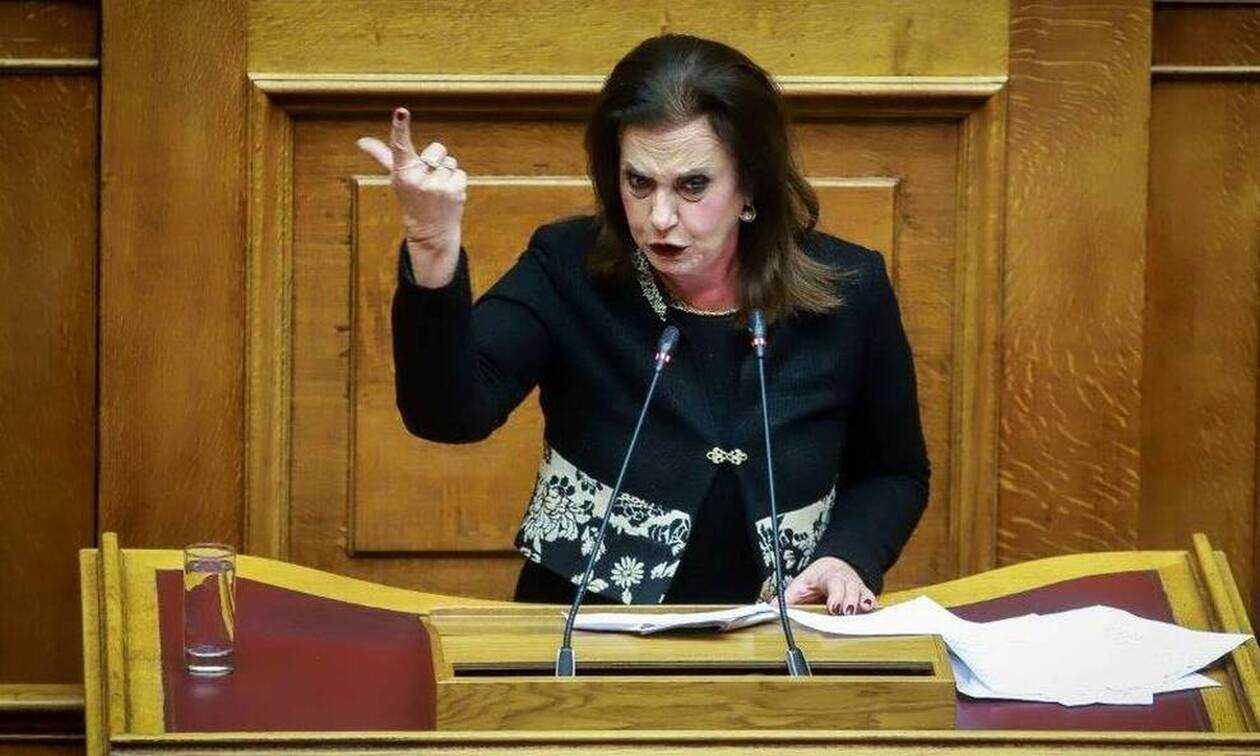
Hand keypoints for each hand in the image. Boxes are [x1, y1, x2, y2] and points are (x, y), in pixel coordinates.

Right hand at [356, 108, 465, 284]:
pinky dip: (456, 182)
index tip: (401, 112)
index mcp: (402, 172)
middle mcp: (417, 178)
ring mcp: (437, 185)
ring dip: (447, 172)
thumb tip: (361, 141)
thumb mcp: (396, 177)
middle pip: (437, 148)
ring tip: (438, 189)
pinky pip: (460, 172)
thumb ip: (382, 156)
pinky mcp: (455, 191)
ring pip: (450, 161)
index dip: (400, 127)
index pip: (400, 145)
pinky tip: (447, 195)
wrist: (429, 231)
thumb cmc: (411, 197)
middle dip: (437, 158)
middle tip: (429, 178)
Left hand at [782, 556, 878, 614]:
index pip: (834, 583)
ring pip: (864, 593)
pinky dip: (874, 606)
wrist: (833, 567)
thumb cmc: (814, 581)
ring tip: (863, 611)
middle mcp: (845, 580)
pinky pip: (872, 600)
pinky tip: (874, 613)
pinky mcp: (864, 595)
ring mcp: (856, 587)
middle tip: (847, 612)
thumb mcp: (798, 586)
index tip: (834, 608)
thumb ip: (786, 599)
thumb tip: (769, 609)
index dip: (836, 595)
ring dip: (864, 604)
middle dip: (850, 601)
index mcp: (828, 576)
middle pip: (851, 588)